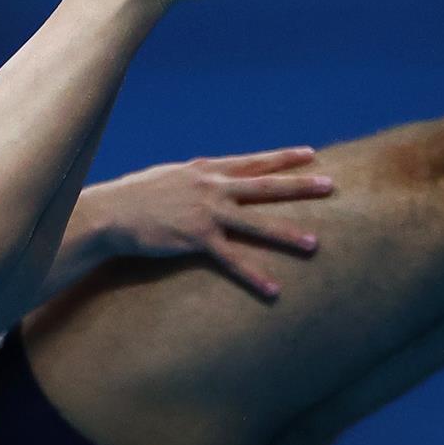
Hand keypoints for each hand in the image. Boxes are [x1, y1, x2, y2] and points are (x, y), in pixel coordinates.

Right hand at [80, 146, 332, 298]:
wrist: (111, 213)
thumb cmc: (135, 196)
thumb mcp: (168, 176)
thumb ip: (193, 176)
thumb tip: (205, 174)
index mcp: (206, 170)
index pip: (253, 161)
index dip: (283, 158)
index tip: (311, 155)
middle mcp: (212, 187)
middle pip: (265, 186)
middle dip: (301, 187)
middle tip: (332, 186)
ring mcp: (207, 213)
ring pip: (257, 223)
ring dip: (288, 234)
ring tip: (316, 243)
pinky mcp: (197, 239)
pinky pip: (232, 260)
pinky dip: (254, 276)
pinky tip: (273, 289)